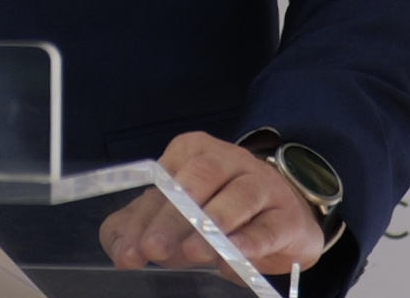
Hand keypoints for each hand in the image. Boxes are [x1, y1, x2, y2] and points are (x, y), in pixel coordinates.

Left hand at [97, 131, 326, 280]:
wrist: (282, 221)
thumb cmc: (217, 213)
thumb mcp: (174, 216)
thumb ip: (141, 226)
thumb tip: (122, 250)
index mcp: (192, 152)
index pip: (165, 179)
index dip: (145, 216)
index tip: (133, 248)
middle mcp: (228, 159)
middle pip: (198, 181)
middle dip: (174, 216)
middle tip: (154, 248)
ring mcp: (262, 184)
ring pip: (237, 197)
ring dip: (212, 225)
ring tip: (191, 252)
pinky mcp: (286, 216)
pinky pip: (267, 227)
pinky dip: (249, 242)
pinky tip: (232, 258)